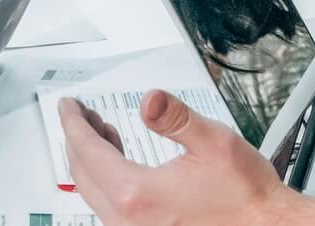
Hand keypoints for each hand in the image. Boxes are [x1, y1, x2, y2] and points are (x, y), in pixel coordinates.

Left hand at [59, 90, 314, 225]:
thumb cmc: (245, 195)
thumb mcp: (215, 142)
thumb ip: (177, 119)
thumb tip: (149, 100)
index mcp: (138, 194)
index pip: (89, 152)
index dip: (75, 124)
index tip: (69, 107)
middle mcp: (128, 220)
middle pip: (82, 174)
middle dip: (78, 140)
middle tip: (80, 116)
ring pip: (93, 193)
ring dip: (92, 161)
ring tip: (102, 133)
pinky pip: (110, 207)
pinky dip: (106, 181)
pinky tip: (122, 165)